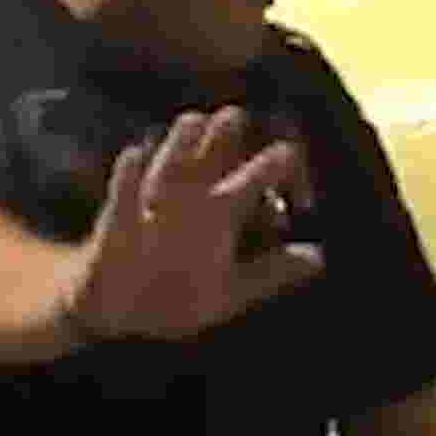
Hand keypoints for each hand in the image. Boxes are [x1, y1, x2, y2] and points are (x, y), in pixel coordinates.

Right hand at [63, 106, 323, 339]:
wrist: (122, 319)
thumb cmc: (180, 297)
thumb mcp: (232, 290)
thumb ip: (272, 272)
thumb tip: (319, 258)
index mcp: (217, 218)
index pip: (247, 185)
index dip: (267, 170)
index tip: (288, 157)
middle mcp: (186, 207)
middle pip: (206, 165)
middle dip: (219, 142)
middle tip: (235, 115)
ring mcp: (151, 214)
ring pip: (167, 172)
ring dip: (178, 148)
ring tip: (193, 120)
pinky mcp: (116, 228)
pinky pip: (122, 199)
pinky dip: (128, 179)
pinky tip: (134, 152)